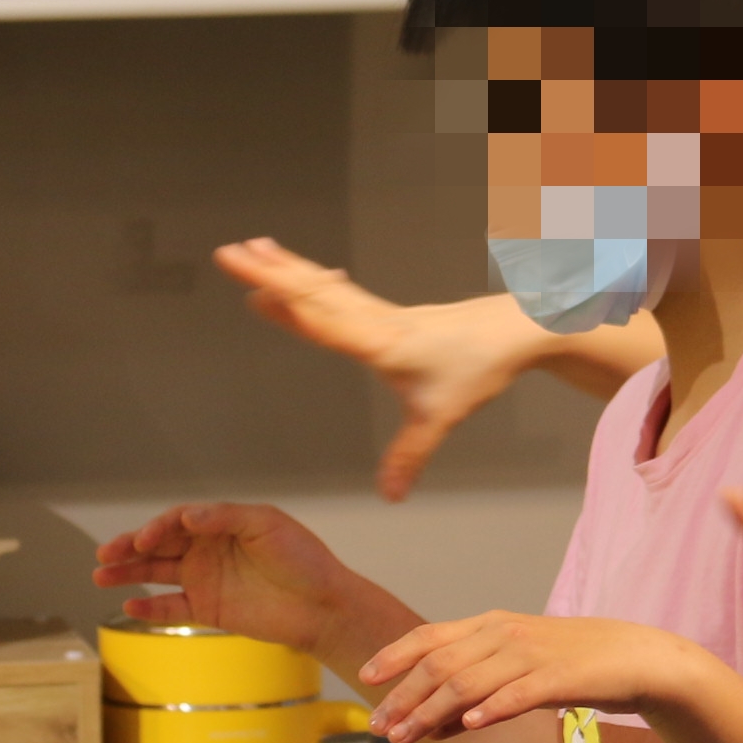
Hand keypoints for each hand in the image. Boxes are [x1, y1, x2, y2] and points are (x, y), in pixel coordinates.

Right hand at [89, 502, 391, 664]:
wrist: (323, 607)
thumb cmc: (303, 560)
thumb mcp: (267, 525)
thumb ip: (224, 517)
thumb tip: (188, 515)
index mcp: (221, 524)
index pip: (178, 520)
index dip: (158, 527)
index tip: (144, 539)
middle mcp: (209, 549)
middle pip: (159, 546)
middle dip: (129, 548)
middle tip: (103, 553)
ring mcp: (206, 580)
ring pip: (157, 575)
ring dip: (128, 574)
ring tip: (100, 575)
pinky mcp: (210, 610)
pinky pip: (172, 608)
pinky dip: (150, 608)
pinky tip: (129, 605)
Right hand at [215, 238, 555, 499]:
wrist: (513, 329)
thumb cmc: (477, 368)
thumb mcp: (441, 418)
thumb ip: (410, 456)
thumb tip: (391, 496)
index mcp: (380, 343)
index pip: (324, 320)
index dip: (287, 306)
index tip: (253, 291)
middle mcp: (374, 320)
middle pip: (313, 291)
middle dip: (270, 272)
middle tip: (229, 252)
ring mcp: (380, 311)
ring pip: (323, 284)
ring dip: (287, 266)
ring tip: (254, 246)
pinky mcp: (387, 312)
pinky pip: (339, 290)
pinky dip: (314, 277)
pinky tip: (305, 270)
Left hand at [355, 612, 713, 742]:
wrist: (636, 658)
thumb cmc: (572, 665)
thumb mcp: (517, 669)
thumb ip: (475, 689)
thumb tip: (430, 723)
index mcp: (491, 625)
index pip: (431, 636)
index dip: (395, 655)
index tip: (365, 678)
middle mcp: (505, 634)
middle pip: (440, 664)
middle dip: (403, 697)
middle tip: (379, 728)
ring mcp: (532, 654)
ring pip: (468, 683)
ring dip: (430, 711)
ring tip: (407, 738)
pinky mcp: (560, 677)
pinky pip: (517, 693)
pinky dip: (490, 708)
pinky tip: (467, 725)